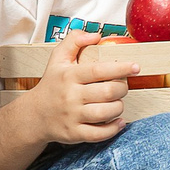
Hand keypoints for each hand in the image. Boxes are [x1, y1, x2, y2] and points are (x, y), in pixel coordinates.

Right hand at [29, 31, 133, 147]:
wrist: (34, 115)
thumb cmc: (52, 84)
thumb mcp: (57, 58)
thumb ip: (74, 40)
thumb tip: (96, 36)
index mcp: (69, 76)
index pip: (99, 70)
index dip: (121, 68)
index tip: (136, 67)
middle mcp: (70, 96)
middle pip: (108, 92)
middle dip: (122, 88)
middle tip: (122, 86)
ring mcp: (72, 116)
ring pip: (107, 113)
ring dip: (119, 107)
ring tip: (117, 102)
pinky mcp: (74, 133)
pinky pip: (100, 134)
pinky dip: (114, 128)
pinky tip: (118, 121)